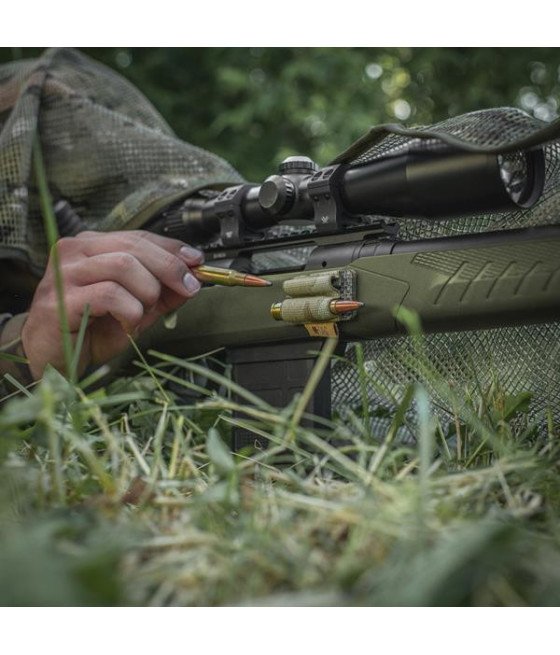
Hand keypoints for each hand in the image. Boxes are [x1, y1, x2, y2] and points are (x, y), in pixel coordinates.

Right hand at [21, 230, 203, 379]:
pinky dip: (130, 312)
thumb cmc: (91, 330)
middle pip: (133, 246)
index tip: (197, 261)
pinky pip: (110, 295)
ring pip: (124, 266)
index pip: (138, 236)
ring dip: (147, 293)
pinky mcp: (60, 300)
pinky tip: (128, 325)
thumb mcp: (137, 308)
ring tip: (142, 314)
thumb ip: (163, 292)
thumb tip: (193, 277)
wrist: (55, 361)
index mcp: (90, 247)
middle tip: (188, 288)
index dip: (171, 248)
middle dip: (170, 267)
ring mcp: (64, 274)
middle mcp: (74, 252)